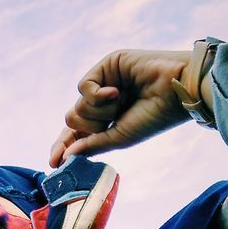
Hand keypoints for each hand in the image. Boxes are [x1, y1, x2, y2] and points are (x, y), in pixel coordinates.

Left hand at [49, 49, 191, 166]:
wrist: (175, 91)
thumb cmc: (153, 117)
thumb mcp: (119, 138)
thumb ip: (92, 145)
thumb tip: (66, 155)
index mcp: (107, 120)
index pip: (77, 134)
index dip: (63, 146)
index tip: (52, 162)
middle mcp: (103, 102)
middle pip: (73, 120)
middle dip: (90, 126)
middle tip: (111, 120)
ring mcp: (104, 83)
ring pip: (78, 105)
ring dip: (99, 110)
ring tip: (123, 102)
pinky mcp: (106, 66)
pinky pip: (84, 86)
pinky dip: (97, 95)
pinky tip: (116, 92)